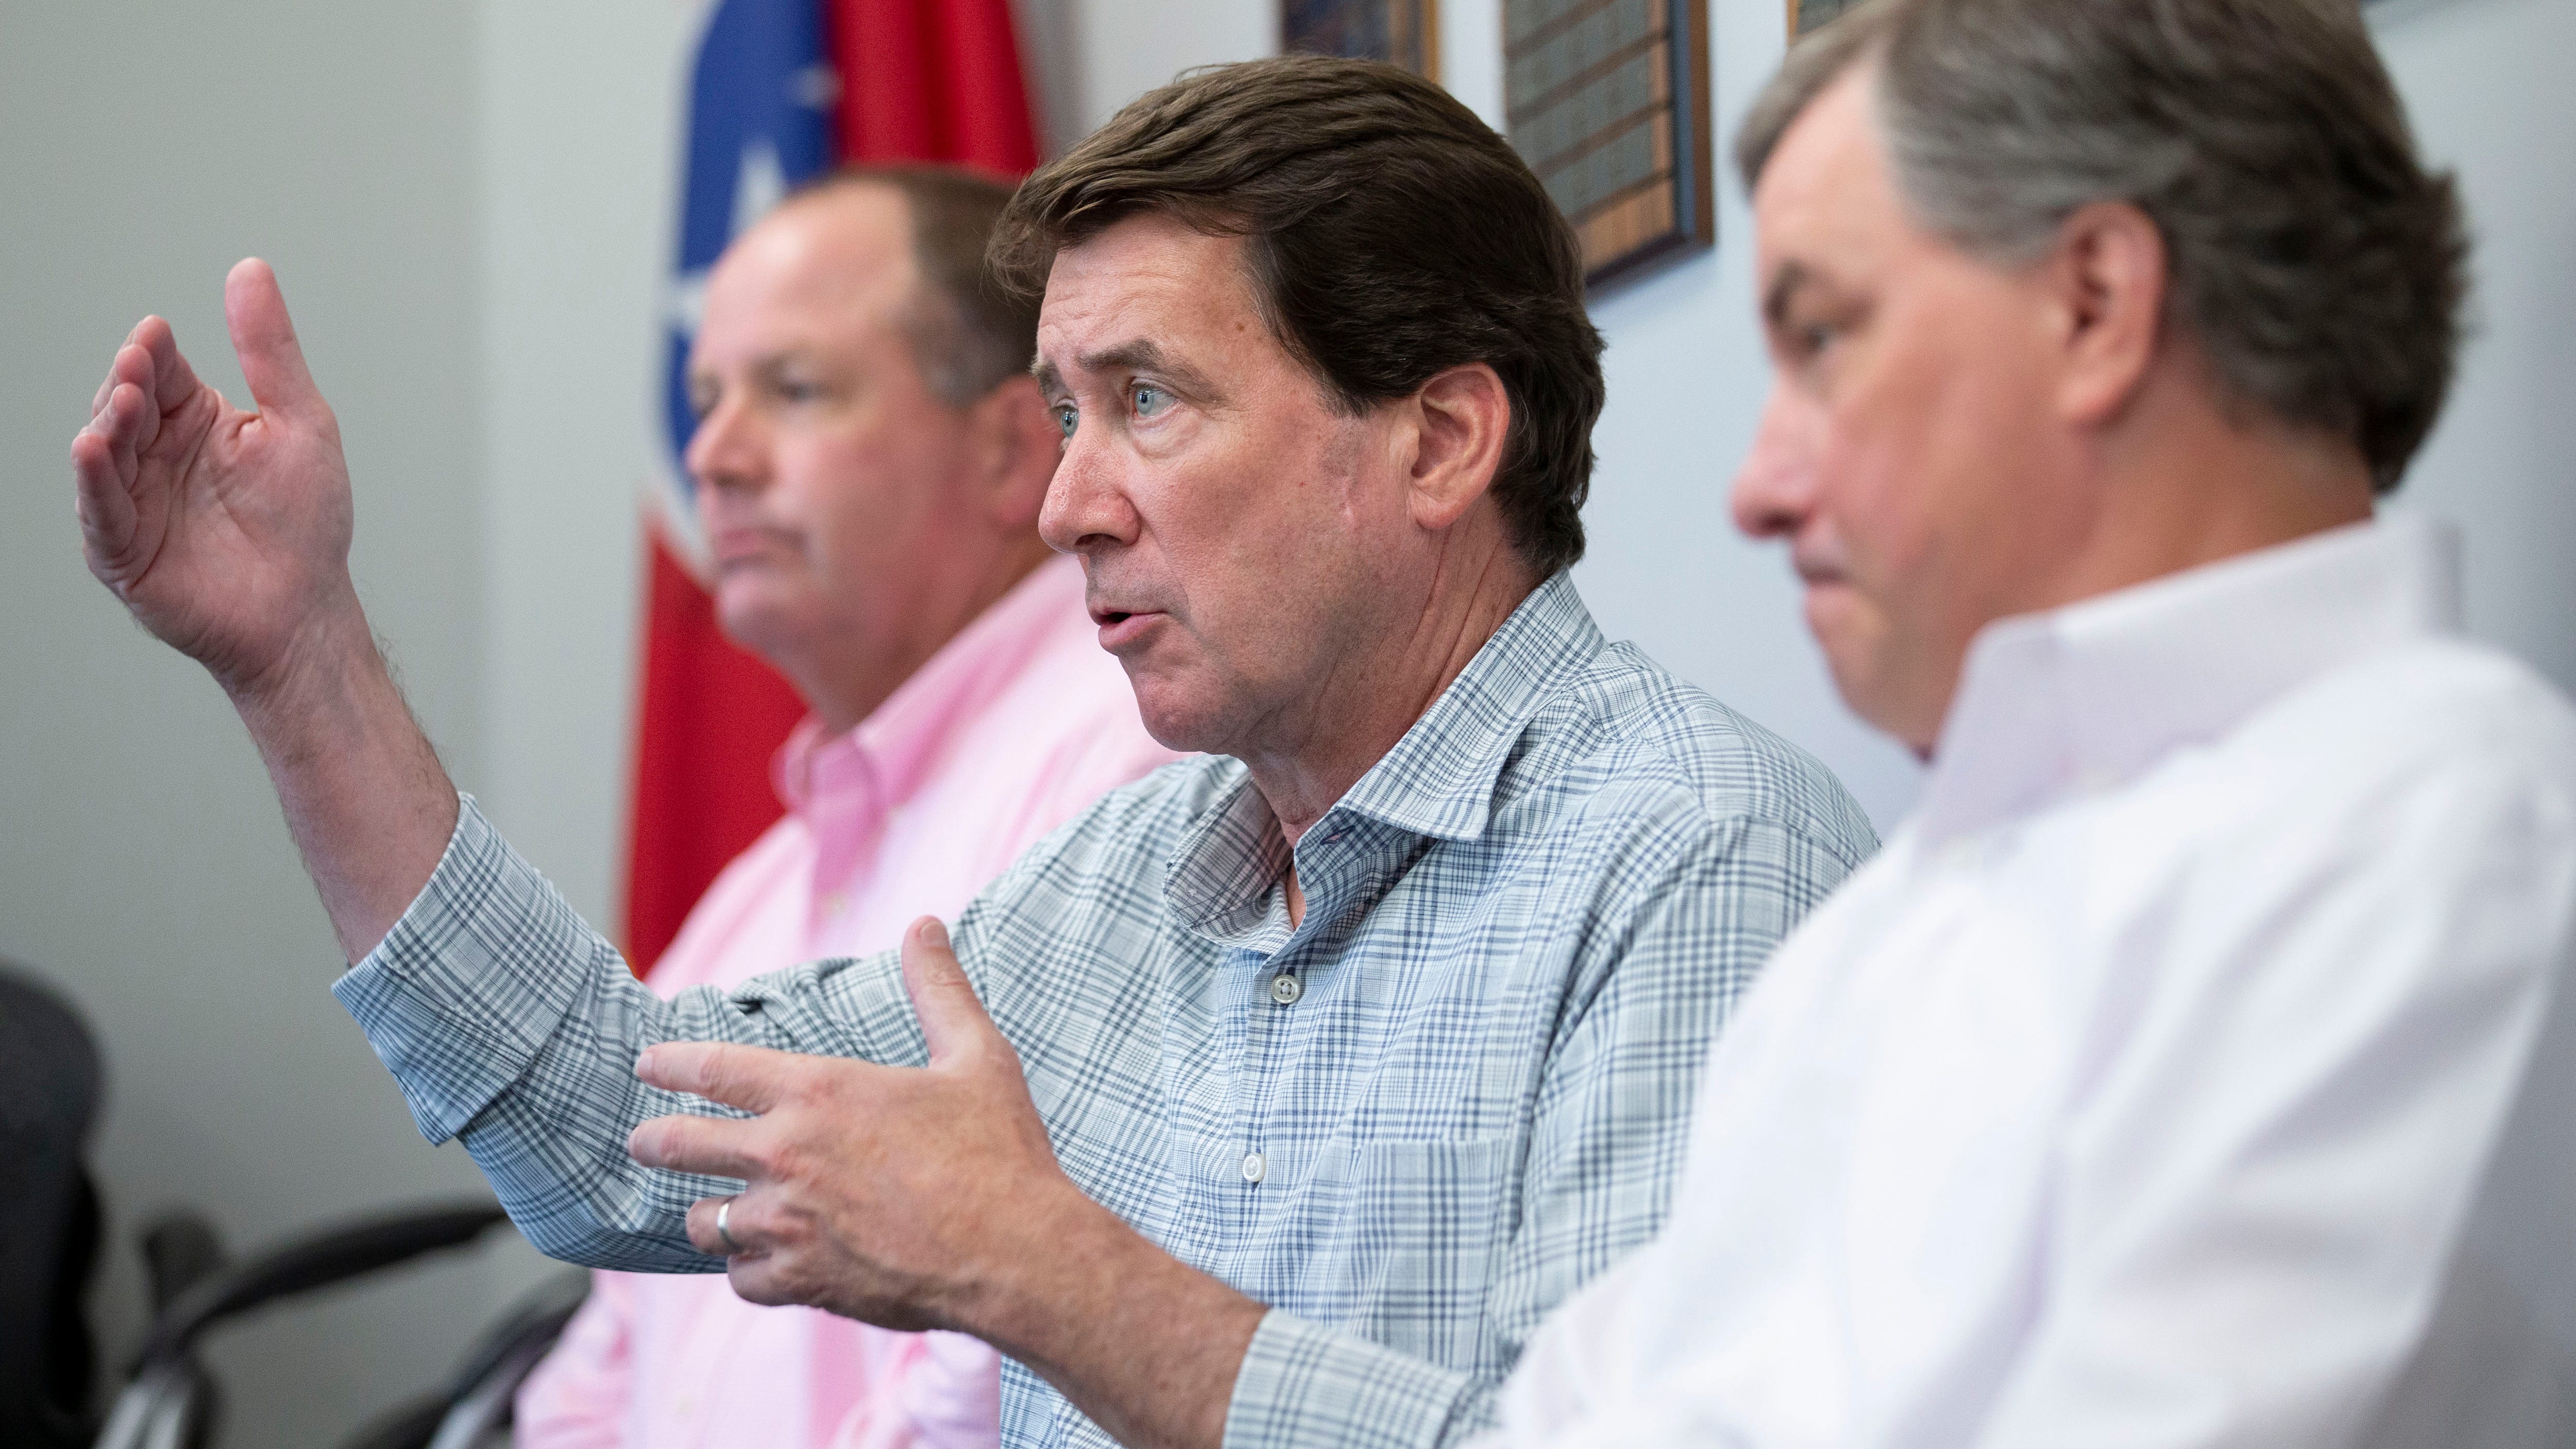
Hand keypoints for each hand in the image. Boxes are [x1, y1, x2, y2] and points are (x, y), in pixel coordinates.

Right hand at [71, 258, 363, 697]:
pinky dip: (92, 480)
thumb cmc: (307, 522)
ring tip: (123, 401)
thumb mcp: (300, 423)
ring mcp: (134, 501)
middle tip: (137, 366)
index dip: (154, 354)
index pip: (163, 372)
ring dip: (107, 423)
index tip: (155, 334)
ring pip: (103, 451)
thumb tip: (249, 269)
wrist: (305, 609)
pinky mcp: (121, 549)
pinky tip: (91, 449)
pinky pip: (98, 510)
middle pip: (125, 403)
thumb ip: (271, 351)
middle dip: (127, 383)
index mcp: (197, 421)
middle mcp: (157, 455)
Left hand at [628, 917, 1086, 1329]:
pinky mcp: (802, 1280)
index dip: (671, 1063)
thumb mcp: (976, 1055)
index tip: (646, 1063)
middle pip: (680, 1144)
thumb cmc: (998, 1152)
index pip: (715, 1067)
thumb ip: (938, 988)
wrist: (1014, 1253)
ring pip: (705, 1221)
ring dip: (709, 1215)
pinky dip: (748, 1271)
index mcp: (819, 1091)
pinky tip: (761, 1265)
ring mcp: (787, 1222)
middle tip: (642, 1142)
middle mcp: (786, 1154)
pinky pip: (742, 1279)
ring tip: (713, 1214)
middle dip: (653, 1141)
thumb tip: (927, 924)